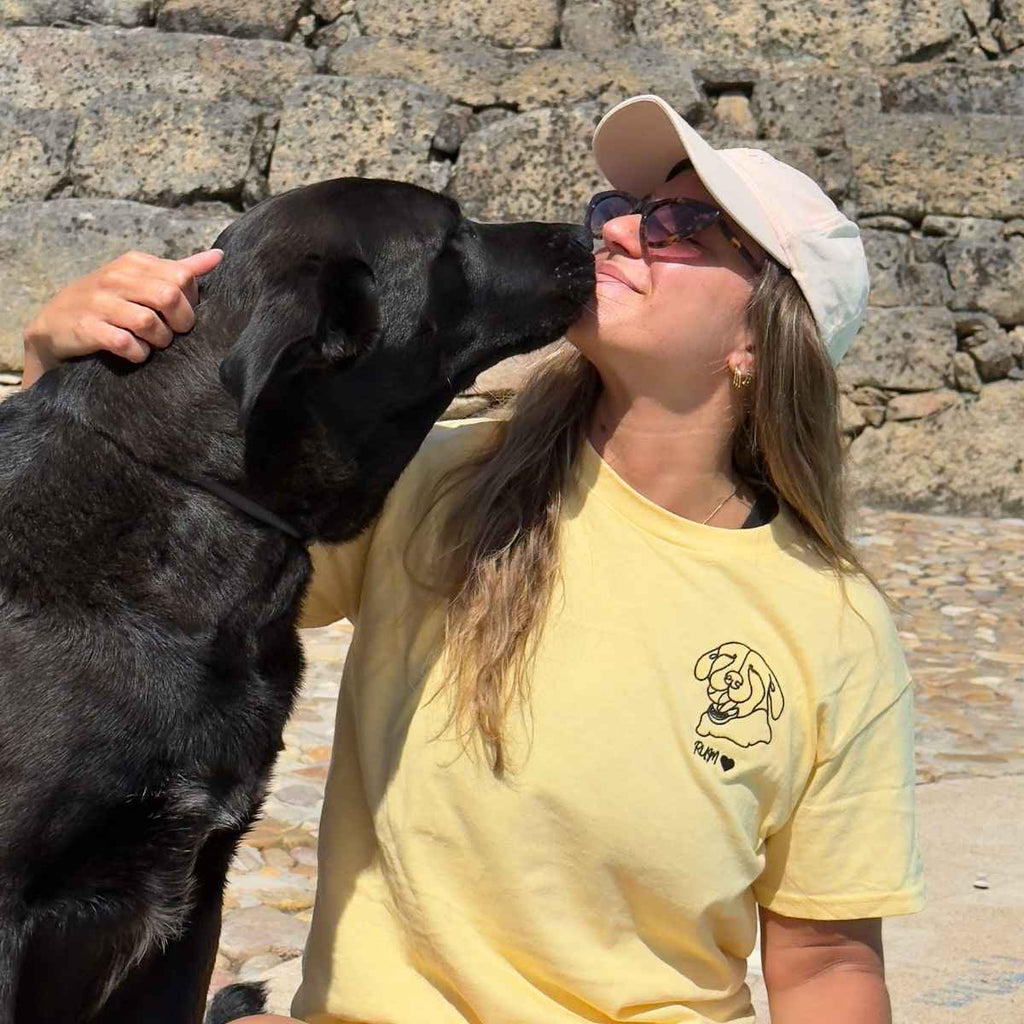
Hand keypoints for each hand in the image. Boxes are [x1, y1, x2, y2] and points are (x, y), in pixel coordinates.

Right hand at [22, 248, 223, 385]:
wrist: (55, 324)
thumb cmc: (108, 302)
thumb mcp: (141, 279)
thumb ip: (180, 270)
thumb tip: (219, 256)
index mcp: (134, 263)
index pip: (182, 276)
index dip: (191, 302)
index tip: (181, 314)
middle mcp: (116, 278)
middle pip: (170, 297)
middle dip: (180, 322)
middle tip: (173, 333)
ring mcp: (99, 302)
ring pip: (149, 322)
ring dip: (159, 340)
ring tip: (153, 343)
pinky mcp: (87, 328)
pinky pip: (125, 343)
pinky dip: (137, 353)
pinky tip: (135, 353)